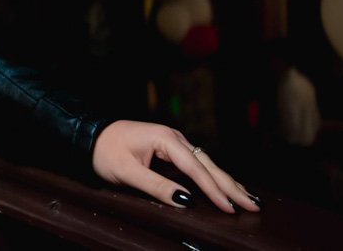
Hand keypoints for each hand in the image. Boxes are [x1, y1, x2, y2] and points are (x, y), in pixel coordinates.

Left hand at [91, 120, 260, 213]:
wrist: (89, 134)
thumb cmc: (104, 152)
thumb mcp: (128, 173)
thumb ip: (157, 187)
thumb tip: (186, 201)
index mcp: (165, 139)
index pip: (196, 169)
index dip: (214, 190)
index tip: (230, 208)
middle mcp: (174, 137)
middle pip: (208, 164)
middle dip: (231, 186)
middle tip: (254, 205)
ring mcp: (173, 141)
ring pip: (205, 163)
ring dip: (226, 181)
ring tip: (248, 198)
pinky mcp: (170, 148)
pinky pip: (197, 163)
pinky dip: (213, 176)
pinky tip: (225, 186)